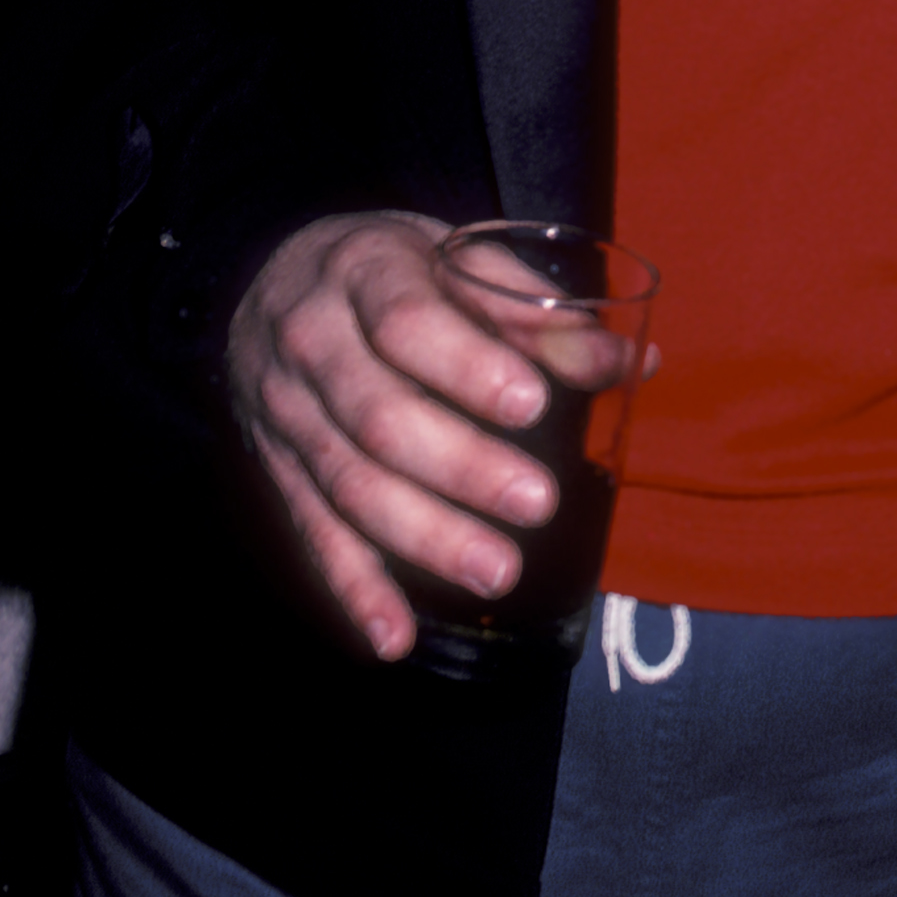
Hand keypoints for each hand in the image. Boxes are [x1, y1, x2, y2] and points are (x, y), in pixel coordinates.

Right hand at [227, 211, 560, 661]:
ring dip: (424, 538)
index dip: (469, 367)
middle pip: (381, 416)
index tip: (532, 403)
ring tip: (497, 571)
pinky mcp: (280, 471)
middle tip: (538, 503)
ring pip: (350, 485)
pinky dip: (352, 591)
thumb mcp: (452, 260)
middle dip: (462, 467)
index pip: (408, 322)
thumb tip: (630, 361)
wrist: (265, 282)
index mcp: (364, 272)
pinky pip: (314, 535)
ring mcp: (290, 413)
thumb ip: (534, 313)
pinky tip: (394, 636)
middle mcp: (315, 344)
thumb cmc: (385, 271)